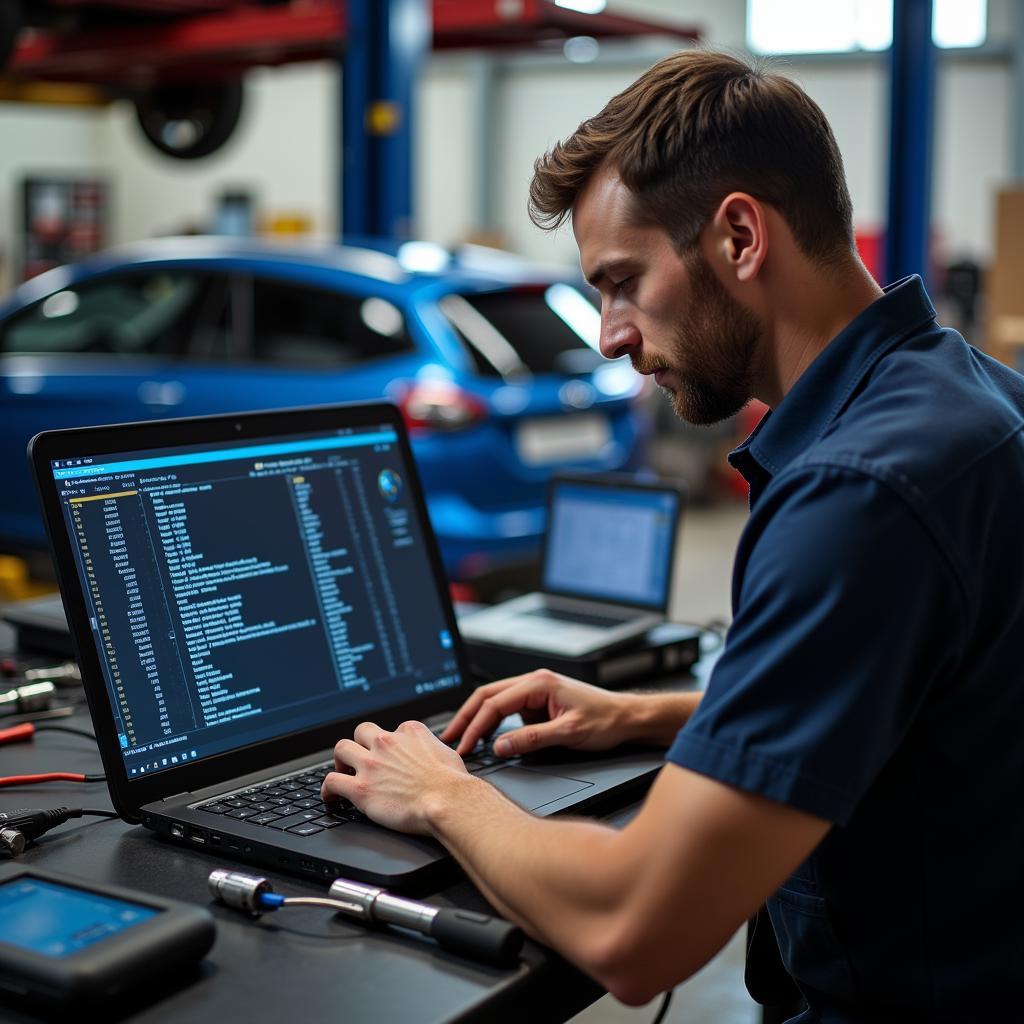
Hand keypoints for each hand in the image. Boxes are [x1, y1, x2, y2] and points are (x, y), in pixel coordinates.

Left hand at [320, 720, 469, 834]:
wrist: (448, 801)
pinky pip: (331, 781)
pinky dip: (327, 789)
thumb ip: (432, 748)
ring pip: (341, 749)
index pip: (390, 729)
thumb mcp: (446, 751)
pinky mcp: (361, 788)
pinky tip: (331, 796)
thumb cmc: (453, 783)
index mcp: (409, 731)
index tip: (388, 756)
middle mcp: (387, 742)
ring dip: (340, 761)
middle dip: (359, 744)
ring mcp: (372, 764)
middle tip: (360, 759)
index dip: (388, 744)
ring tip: (342, 772)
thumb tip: (433, 755)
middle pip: (361, 731)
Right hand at [441, 669, 636, 757]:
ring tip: (462, 739)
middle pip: (488, 696)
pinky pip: (509, 711)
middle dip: (466, 718)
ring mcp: (536, 692)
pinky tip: (486, 738)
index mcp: (538, 683)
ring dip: (478, 720)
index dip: (475, 725)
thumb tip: (499, 746)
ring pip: (496, 702)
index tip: (464, 745)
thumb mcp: (568, 733)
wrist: (627, 718)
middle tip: (449, 738)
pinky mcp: (539, 704)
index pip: (495, 702)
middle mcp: (534, 683)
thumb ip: (531, 739)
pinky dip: (494, 724)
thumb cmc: (606, 720)